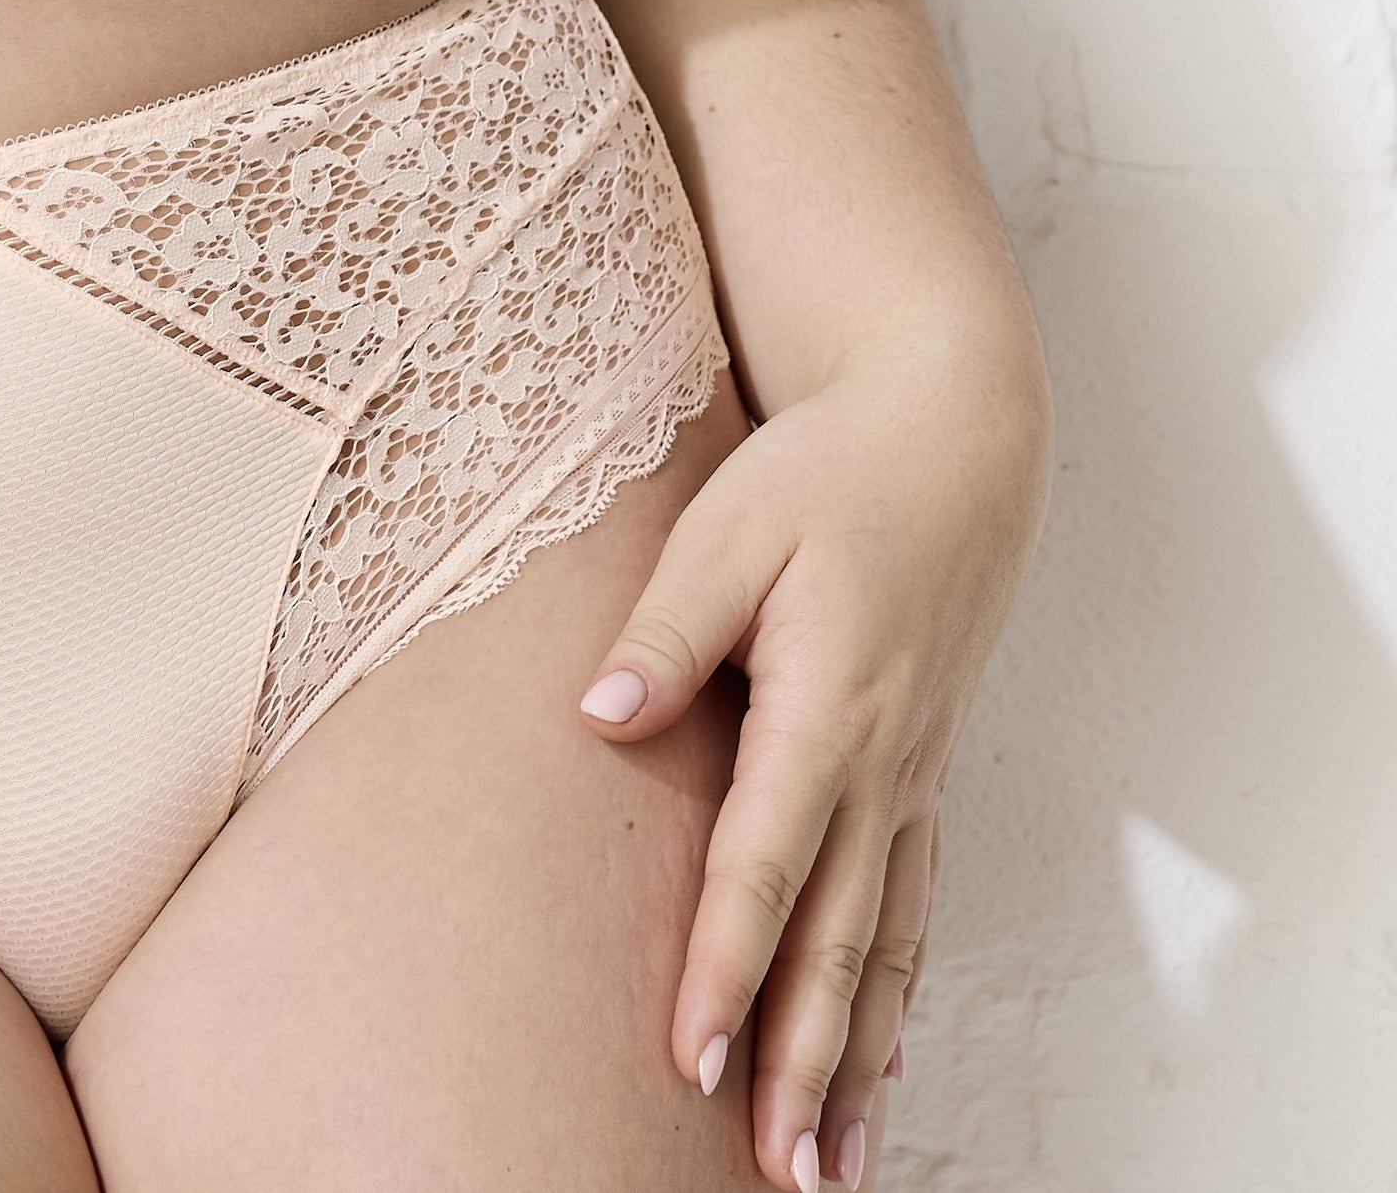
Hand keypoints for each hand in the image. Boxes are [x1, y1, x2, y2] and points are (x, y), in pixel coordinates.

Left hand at [573, 327, 1049, 1190]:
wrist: (951, 433)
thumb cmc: (828, 469)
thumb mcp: (729, 524)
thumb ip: (666, 624)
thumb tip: (602, 712)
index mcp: (827, 706)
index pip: (765, 864)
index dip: (726, 966)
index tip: (693, 1059)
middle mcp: (883, 762)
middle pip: (837, 939)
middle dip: (805, 1063)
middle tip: (780, 1173)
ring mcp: (915, 773)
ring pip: (886, 943)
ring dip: (858, 1058)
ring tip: (836, 1165)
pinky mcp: (926, 765)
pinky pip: (914, 904)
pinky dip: (897, 991)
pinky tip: (880, 1056)